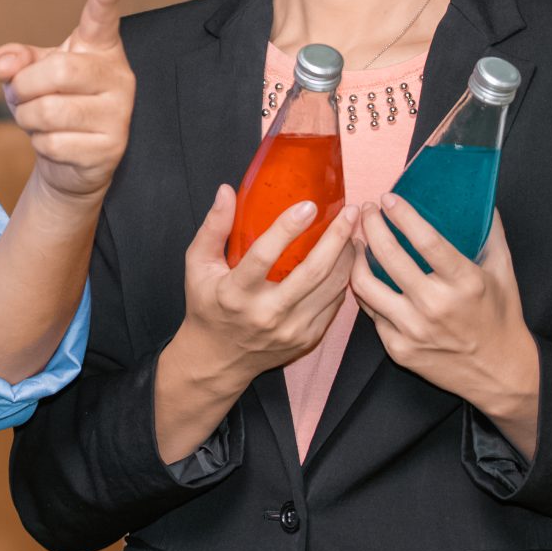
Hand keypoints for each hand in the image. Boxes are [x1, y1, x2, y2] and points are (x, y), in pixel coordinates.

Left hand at [0, 0, 134, 204]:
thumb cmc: (53, 103)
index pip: (102, 17)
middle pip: (58, 71)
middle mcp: (117, 75)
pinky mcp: (111, 147)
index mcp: (99, 48)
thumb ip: (15, 59)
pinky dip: (40, 145)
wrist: (71, 159)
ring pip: (50, 111)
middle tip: (20, 96)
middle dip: (24, 88)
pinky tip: (54, 143)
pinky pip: (54, 143)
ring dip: (27, 118)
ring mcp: (119, 112)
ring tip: (36, 120)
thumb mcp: (32, 73)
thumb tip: (1, 65)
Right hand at [168, 184, 357, 393]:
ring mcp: (290, 329)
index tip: (309, 205)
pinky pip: (334, 304)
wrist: (218, 360)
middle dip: (336, 238)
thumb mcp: (198, 266)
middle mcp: (266, 314)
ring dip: (348, 256)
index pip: (264, 256)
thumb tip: (226, 190)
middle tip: (349, 212)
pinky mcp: (307, 338)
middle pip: (312, 272)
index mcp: (235, 293)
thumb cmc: (207, 306)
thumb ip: (213, 228)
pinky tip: (347, 259)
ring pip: (331, 288)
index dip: (287, 228)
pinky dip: (344, 279)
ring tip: (353, 231)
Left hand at [349, 201, 541, 456]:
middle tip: (369, 211)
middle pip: (389, 256)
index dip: (403, 215)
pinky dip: (366, 291)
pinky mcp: (399, 350)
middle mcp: (436, 306)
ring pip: (366, 286)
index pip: (426, 240)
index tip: (389, 199)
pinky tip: (365, 276)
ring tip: (359, 242)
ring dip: (356, 258)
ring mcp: (414, 330)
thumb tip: (480, 198)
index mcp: (465, 283)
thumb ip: (491, 233)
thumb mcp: (503, 272)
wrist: (500, 374)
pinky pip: (371, 314)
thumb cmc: (501, 318)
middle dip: (372, 226)